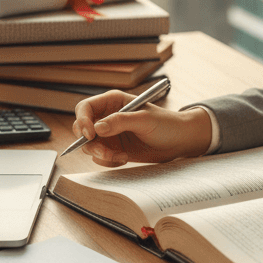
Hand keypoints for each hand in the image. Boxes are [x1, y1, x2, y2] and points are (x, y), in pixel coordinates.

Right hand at [71, 90, 211, 166]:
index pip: (85, 108)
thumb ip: (121, 121)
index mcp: (113, 102)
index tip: (90, 135)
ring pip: (89, 146)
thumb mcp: (145, 120)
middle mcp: (108, 117)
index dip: (82, 121)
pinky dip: (108, 161)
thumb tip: (97, 128)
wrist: (179, 141)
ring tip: (121, 156)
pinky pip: (100, 157)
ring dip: (101, 154)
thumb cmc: (166, 124)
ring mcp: (110, 134)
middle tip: (105, 152)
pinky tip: (125, 158)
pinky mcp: (114, 148)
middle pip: (82, 129)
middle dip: (90, 143)